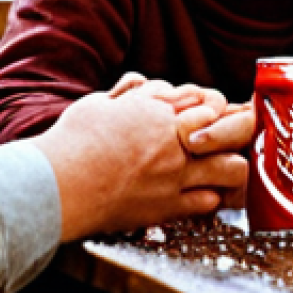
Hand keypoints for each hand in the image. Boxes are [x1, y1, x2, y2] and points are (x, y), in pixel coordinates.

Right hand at [32, 81, 252, 240]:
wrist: (56, 186)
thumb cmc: (72, 142)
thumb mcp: (102, 104)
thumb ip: (130, 94)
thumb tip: (141, 84)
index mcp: (158, 114)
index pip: (209, 103)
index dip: (215, 108)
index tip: (212, 113)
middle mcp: (173, 143)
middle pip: (231, 131)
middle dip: (237, 131)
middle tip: (233, 137)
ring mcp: (174, 176)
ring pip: (230, 168)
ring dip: (231, 165)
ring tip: (224, 166)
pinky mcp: (166, 207)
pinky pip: (208, 202)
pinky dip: (210, 197)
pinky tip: (204, 193)